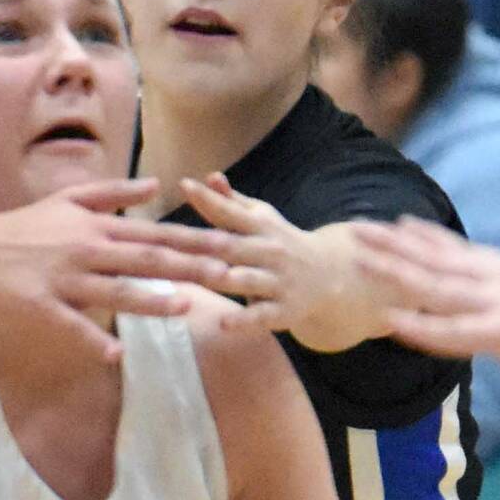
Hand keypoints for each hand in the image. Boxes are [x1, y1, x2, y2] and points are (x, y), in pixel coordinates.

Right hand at [0, 177, 285, 363]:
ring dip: (151, 299)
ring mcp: (64, 280)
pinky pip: (71, 326)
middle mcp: (86, 251)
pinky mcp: (42, 307)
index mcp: (96, 228)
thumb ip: (114, 193)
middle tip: (227, 274)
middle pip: (146, 260)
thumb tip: (156, 186)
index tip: (230, 245)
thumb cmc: (21, 226)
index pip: (154, 234)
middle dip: (189, 267)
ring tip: (184, 306)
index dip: (194, 240)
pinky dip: (93, 341)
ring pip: (114, 291)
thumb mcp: (68, 200)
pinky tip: (117, 355)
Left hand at [179, 173, 392, 351]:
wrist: (331, 275)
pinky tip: (224, 323)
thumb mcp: (262, 220)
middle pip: (232, 246)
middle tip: (168, 239)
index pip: (231, 212)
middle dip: (201, 242)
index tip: (185, 185)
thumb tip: (210, 177)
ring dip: (224, 278)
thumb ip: (232, 203)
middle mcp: (269, 252)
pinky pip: (262, 315)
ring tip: (198, 276)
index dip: (208, 200)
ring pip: (247, 279)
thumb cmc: (280, 243)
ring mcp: (278, 281)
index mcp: (260, 228)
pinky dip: (244, 320)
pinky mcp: (283, 310)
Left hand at [353, 217, 499, 385]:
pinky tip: (390, 318)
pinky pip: (452, 330)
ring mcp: (499, 304)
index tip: (399, 222)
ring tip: (357, 254)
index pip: (462, 251)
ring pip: (434, 284)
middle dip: (394, 244)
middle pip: (437, 258)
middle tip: (357, 227)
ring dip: (393, 269)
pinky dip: (420, 324)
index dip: (427, 237)